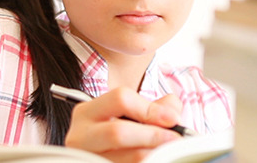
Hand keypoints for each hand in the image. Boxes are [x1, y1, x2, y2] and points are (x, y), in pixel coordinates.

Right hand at [64, 87, 182, 162]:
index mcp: (87, 112)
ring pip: (127, 158)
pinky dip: (147, 162)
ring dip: (153, 153)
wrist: (102, 155)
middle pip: (118, 132)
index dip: (150, 109)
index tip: (172, 118)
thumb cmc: (118, 134)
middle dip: (153, 135)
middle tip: (175, 139)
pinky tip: (154, 159)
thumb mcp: (131, 115)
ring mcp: (86, 157)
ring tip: (167, 151)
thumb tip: (173, 112)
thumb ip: (155, 106)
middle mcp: (80, 136)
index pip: (120, 99)